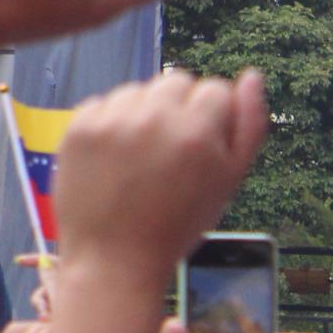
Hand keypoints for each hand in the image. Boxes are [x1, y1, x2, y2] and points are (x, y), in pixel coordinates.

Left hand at [51, 69, 267, 284]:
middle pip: (176, 81)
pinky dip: (112, 122)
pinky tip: (116, 157)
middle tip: (173, 152)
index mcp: (197, 131)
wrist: (113, 255)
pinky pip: (104, 102)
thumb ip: (249, 125)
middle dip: (180, 108)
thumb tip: (253, 76)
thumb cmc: (177, 222)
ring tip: (143, 158)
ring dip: (145, 112)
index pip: (215, 88)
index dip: (213, 118)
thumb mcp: (229, 182)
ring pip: (139, 89)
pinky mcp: (79, 125)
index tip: (202, 147)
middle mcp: (153, 118)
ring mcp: (112, 119)